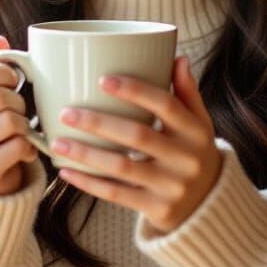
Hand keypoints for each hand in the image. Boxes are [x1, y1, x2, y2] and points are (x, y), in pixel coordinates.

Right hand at [0, 35, 37, 195]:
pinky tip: (24, 149)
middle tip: (18, 109)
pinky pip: (18, 146)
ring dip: (24, 123)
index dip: (2, 72)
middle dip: (18, 100)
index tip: (12, 79)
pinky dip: (29, 146)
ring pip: (10, 121)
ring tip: (20, 129)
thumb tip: (0, 40)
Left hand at [51, 56, 221, 233]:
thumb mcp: (199, 123)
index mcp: (195, 131)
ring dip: (86, 154)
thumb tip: (177, 58)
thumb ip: (187, 92)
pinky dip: (89, 183)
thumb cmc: (194, 152)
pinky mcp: (157, 209)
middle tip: (66, 113)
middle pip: (138, 135)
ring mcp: (172, 186)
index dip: (134, 90)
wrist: (209, 205)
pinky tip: (67, 172)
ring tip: (57, 143)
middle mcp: (186, 158)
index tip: (102, 80)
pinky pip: (117, 195)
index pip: (165, 105)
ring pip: (122, 167)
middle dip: (98, 123)